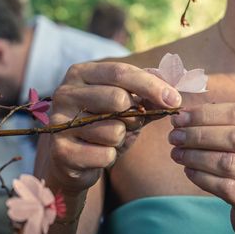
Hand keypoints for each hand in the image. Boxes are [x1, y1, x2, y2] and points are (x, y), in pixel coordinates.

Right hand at [38, 61, 181, 195]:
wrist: (73, 160)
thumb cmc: (104, 124)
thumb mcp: (126, 104)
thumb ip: (148, 93)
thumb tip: (175, 85)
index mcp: (80, 73)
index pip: (121, 72)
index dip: (152, 85)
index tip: (175, 100)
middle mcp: (65, 93)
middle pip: (118, 98)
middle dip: (136, 115)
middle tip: (134, 123)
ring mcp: (59, 122)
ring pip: (114, 131)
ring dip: (121, 139)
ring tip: (109, 139)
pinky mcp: (60, 151)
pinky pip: (105, 155)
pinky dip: (110, 157)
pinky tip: (98, 154)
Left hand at [169, 103, 234, 233]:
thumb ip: (224, 125)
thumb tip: (186, 114)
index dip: (206, 114)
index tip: (180, 117)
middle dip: (199, 135)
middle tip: (174, 136)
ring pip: (228, 163)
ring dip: (196, 156)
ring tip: (177, 153)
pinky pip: (225, 187)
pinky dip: (202, 177)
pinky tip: (189, 171)